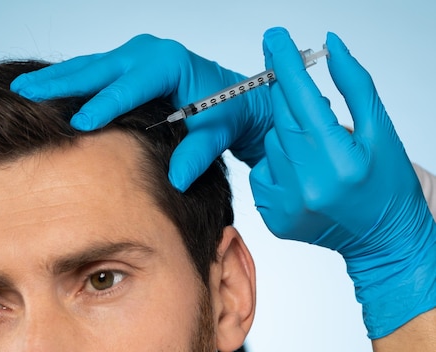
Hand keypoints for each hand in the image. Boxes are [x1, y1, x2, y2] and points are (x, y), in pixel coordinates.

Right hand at [10, 34, 272, 190]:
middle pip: (96, 69)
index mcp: (168, 63)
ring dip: (55, 79)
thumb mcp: (217, 131)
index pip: (128, 86)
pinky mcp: (128, 64)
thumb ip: (198, 153)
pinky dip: (68, 80)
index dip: (103, 105)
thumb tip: (178, 178)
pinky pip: (93, 70)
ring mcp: (135, 56)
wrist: (236, 95)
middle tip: (25, 92)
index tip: (78, 123)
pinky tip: (45, 88)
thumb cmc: (228, 110)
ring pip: (88, 67)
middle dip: (60, 83)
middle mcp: (147, 53)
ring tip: (22, 88)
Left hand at [249, 27, 435, 338]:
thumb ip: (354, 85)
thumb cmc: (388, 185)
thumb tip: (330, 45)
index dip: (286, 65)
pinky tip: (303, 173)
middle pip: (282, 119)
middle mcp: (309, 184)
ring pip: (272, 145)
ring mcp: (288, 204)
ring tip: (317, 149)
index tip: (275, 38)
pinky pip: (263, 172)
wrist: (383, 240)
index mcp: (339, 160)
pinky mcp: (274, 217)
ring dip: (289, 135)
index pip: (303, 99)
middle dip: (286, 94)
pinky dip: (278, 165)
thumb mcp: (382, 130)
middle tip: (290, 77)